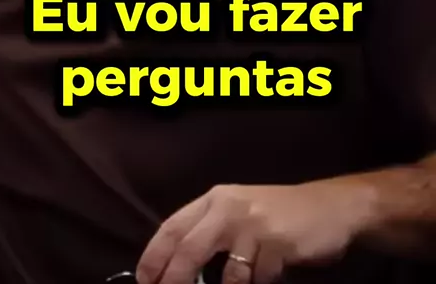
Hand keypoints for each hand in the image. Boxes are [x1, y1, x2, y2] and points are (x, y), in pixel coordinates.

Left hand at [136, 179, 373, 283]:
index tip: (144, 280)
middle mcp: (230, 207)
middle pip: (189, 249)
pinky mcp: (277, 244)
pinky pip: (258, 280)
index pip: (173, 226)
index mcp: (215, 198)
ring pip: (227, 275)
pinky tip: (270, 275)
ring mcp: (254, 225)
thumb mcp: (239, 211)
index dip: (154, 255)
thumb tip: (174, 267)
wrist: (329, 206)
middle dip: (174, 280)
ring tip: (244, 281)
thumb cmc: (278, 212)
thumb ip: (210, 231)